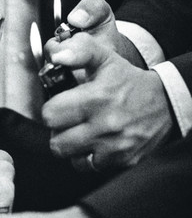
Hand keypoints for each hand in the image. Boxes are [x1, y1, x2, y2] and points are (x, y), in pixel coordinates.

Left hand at [43, 0, 173, 170]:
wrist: (166, 103)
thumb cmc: (128, 81)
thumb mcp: (105, 58)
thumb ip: (79, 51)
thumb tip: (57, 56)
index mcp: (97, 98)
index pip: (50, 115)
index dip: (51, 110)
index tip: (62, 105)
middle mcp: (106, 125)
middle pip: (55, 142)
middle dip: (58, 130)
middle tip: (70, 121)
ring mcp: (114, 146)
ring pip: (69, 157)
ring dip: (70, 146)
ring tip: (80, 132)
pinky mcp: (122, 161)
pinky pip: (87, 167)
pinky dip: (86, 158)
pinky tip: (93, 143)